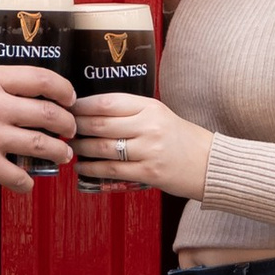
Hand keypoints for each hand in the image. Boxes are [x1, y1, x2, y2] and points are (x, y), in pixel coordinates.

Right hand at [0, 64, 74, 195]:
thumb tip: (25, 92)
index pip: (40, 79)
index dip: (63, 89)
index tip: (70, 98)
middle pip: (47, 112)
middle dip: (67, 123)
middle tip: (70, 129)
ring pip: (41, 144)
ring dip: (59, 152)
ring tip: (63, 154)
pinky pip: (18, 175)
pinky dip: (27, 182)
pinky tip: (27, 182)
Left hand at [70, 88, 212, 198]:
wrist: (210, 163)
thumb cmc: (180, 138)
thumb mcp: (159, 114)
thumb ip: (130, 111)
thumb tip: (92, 111)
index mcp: (150, 107)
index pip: (108, 102)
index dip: (82, 105)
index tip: (68, 107)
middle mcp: (149, 126)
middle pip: (100, 124)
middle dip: (76, 126)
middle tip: (64, 128)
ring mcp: (149, 150)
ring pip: (102, 147)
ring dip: (81, 147)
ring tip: (72, 146)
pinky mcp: (149, 172)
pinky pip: (112, 170)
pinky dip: (92, 169)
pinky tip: (83, 167)